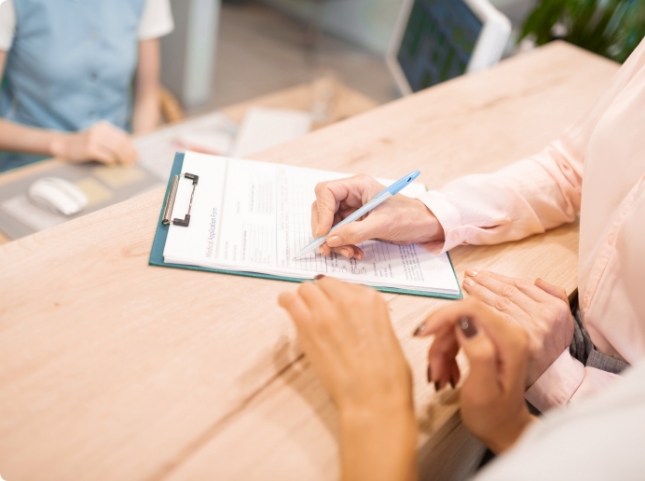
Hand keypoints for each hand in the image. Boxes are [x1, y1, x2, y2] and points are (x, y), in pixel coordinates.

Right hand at [50, 121, 137, 164]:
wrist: (65, 145)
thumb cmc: (86, 144)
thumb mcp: (100, 138)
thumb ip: (113, 143)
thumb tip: (132, 154)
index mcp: (104, 127)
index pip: (124, 137)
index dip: (132, 148)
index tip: (135, 157)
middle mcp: (100, 131)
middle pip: (122, 144)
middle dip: (129, 155)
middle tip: (131, 163)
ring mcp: (94, 139)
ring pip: (116, 150)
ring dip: (122, 159)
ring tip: (123, 165)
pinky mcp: (89, 148)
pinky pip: (107, 157)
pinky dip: (112, 162)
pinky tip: (112, 165)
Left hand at [279, 276, 417, 480]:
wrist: (374, 398)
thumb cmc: (387, 375)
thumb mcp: (387, 334)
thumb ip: (368, 317)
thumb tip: (352, 318)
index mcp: (371, 299)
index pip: (345, 285)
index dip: (338, 297)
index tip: (335, 306)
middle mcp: (348, 299)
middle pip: (324, 283)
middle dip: (320, 295)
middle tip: (318, 310)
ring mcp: (326, 311)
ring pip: (306, 289)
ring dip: (304, 298)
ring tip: (302, 311)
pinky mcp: (307, 326)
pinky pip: (289, 300)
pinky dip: (286, 302)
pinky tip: (286, 306)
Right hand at [311, 175, 443, 258]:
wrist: (424, 226)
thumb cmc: (408, 217)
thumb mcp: (382, 224)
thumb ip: (354, 231)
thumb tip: (330, 239)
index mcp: (357, 186)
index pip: (326, 192)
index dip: (321, 212)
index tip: (323, 233)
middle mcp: (351, 195)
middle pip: (322, 209)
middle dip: (325, 231)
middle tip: (329, 249)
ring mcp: (352, 209)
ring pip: (329, 225)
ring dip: (335, 242)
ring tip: (349, 253)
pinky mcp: (355, 223)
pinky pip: (339, 234)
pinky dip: (343, 246)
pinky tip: (355, 252)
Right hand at [416, 299, 536, 453]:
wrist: (504, 429)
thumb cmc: (493, 416)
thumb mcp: (482, 390)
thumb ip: (478, 353)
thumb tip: (465, 323)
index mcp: (511, 340)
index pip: (471, 309)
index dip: (443, 316)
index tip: (422, 334)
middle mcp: (508, 330)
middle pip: (460, 317)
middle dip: (440, 341)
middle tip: (434, 369)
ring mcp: (499, 333)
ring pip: (456, 326)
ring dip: (441, 350)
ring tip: (440, 376)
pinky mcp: (490, 338)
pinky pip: (458, 334)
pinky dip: (447, 352)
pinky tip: (447, 371)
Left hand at [462, 270, 573, 385]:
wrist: (552, 381)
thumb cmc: (552, 349)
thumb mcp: (564, 321)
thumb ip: (555, 296)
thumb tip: (537, 280)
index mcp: (554, 308)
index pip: (521, 286)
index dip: (499, 278)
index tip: (482, 273)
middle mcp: (544, 317)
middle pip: (507, 293)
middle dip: (485, 281)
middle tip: (469, 276)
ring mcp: (529, 330)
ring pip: (498, 304)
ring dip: (479, 292)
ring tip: (466, 285)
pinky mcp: (515, 343)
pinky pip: (493, 320)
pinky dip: (479, 310)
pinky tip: (468, 305)